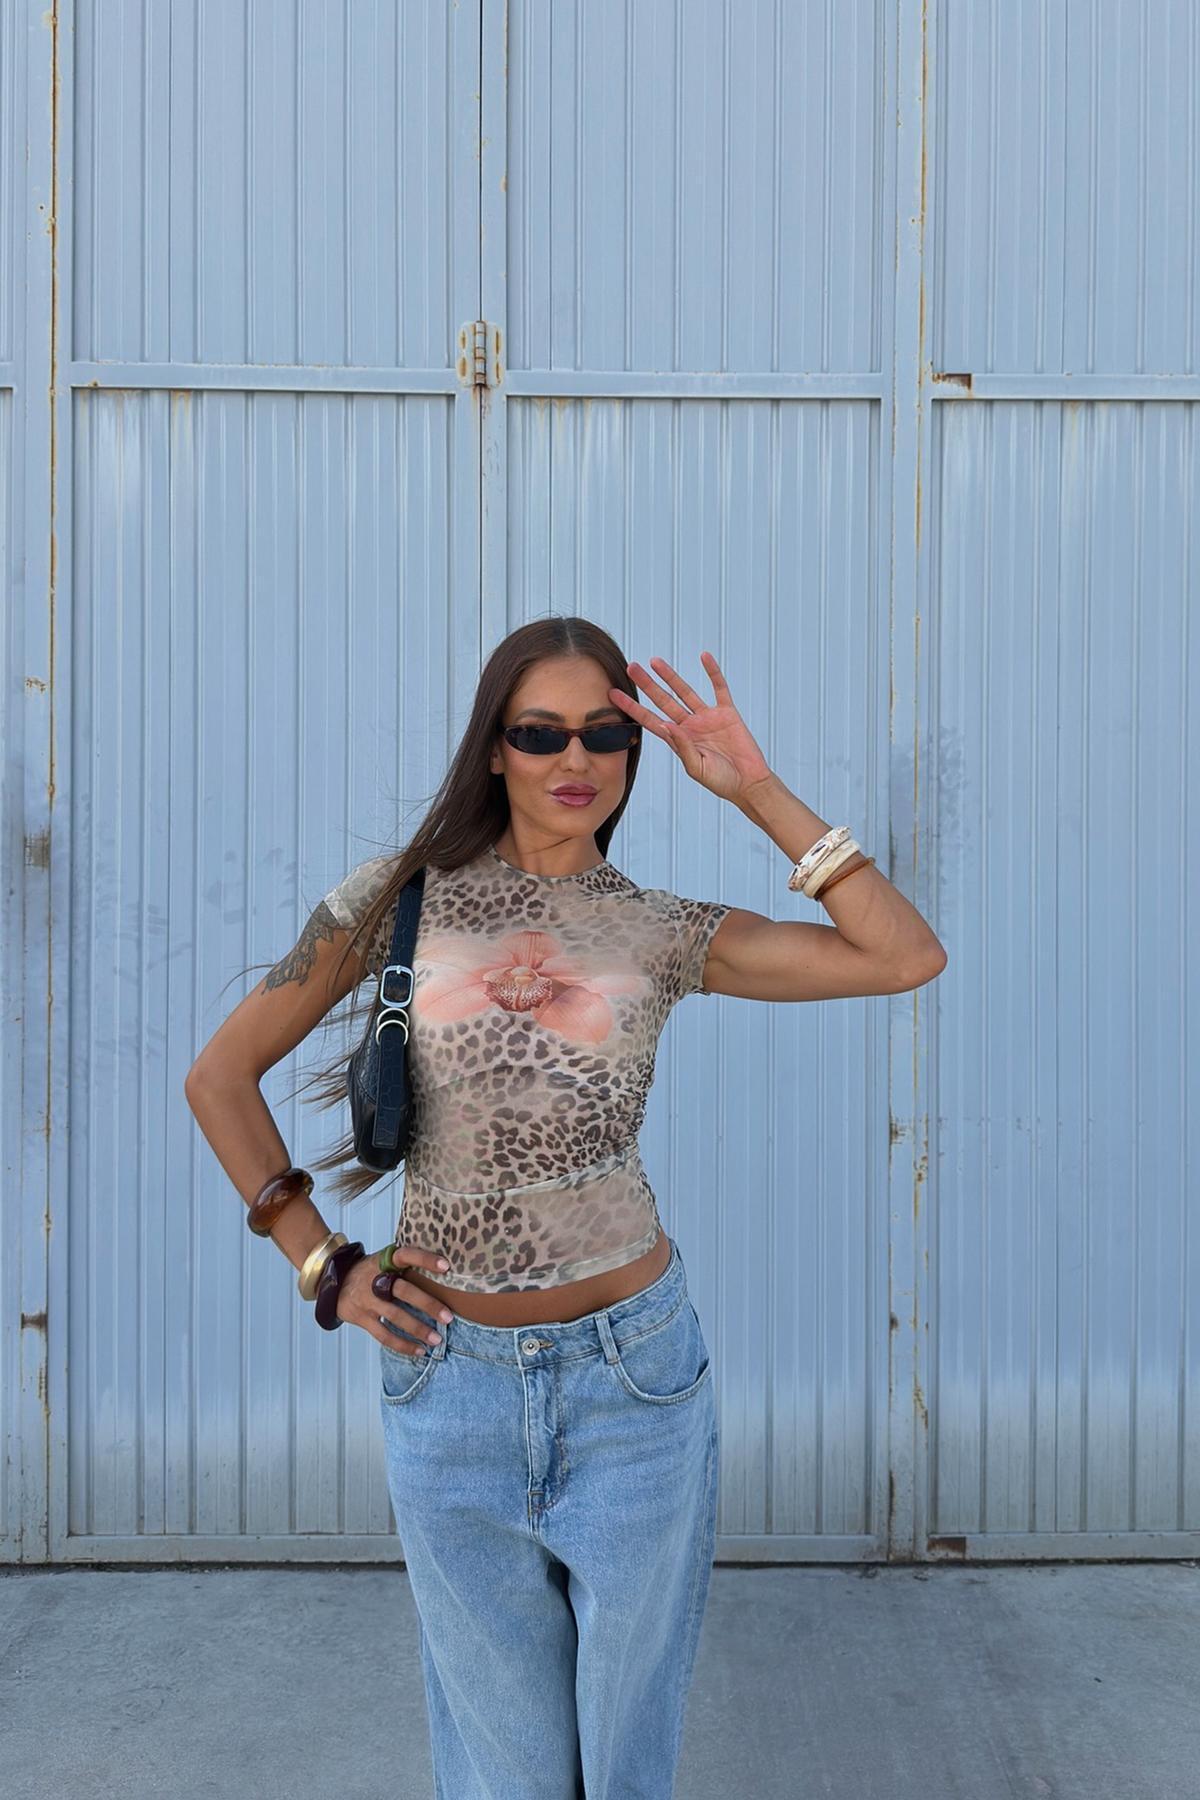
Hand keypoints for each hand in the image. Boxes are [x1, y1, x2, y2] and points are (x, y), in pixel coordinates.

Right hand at [336, 1242, 455, 1353]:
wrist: (333, 1281)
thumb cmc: (370, 1271)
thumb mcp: (382, 1259)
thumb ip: (404, 1264)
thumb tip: (444, 1267)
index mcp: (384, 1261)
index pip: (406, 1255)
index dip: (425, 1259)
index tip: (446, 1266)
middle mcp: (375, 1279)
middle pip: (403, 1291)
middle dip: (427, 1304)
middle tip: (448, 1316)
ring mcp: (367, 1300)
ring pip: (395, 1316)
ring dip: (418, 1329)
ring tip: (437, 1339)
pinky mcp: (362, 1318)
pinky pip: (384, 1335)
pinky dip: (403, 1345)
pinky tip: (420, 1351)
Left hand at [609, 651, 773, 805]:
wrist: (749, 783)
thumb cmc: (722, 781)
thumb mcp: (697, 768)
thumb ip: (682, 747)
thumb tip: (667, 726)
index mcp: (678, 741)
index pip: (649, 720)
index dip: (632, 707)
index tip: (614, 694)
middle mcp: (689, 726)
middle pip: (663, 701)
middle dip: (647, 684)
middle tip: (631, 667)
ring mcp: (707, 718)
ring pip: (685, 691)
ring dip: (671, 676)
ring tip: (655, 661)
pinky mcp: (727, 713)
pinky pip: (719, 688)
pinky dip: (713, 672)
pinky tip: (704, 657)